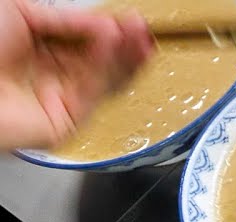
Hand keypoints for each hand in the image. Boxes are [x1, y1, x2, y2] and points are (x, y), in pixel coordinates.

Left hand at [0, 0, 152, 150]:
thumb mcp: (18, 11)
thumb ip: (64, 18)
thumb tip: (101, 25)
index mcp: (36, 47)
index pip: (84, 40)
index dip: (109, 30)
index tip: (129, 19)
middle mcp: (50, 73)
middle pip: (101, 61)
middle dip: (124, 44)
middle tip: (142, 29)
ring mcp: (60, 98)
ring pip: (104, 79)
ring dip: (125, 57)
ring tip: (140, 38)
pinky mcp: (66, 122)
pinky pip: (92, 93)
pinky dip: (106, 68)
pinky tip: (112, 44)